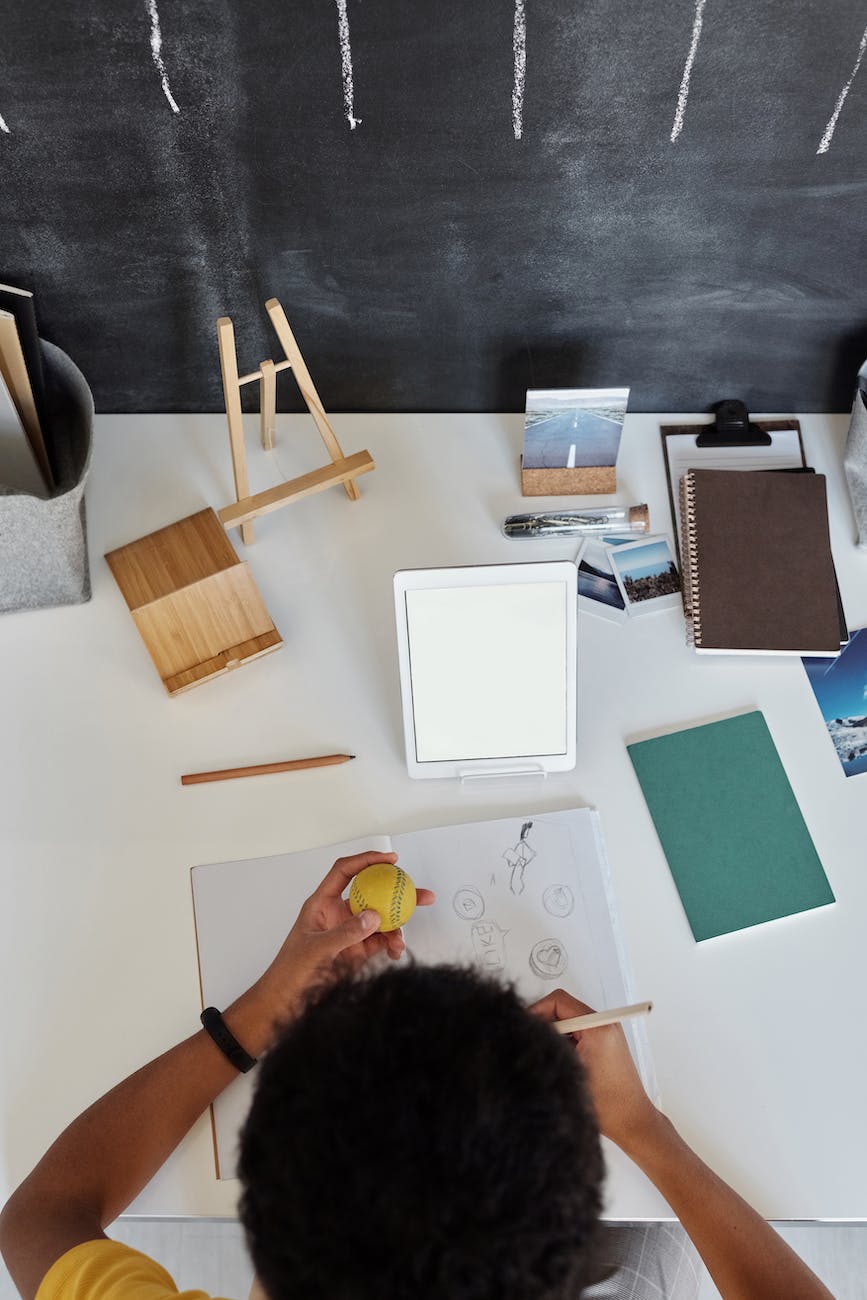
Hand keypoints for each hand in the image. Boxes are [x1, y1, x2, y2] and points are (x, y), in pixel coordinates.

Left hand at [253, 851, 434, 1026]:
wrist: (287, 1001)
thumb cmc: (290, 971)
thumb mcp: (316, 949)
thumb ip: (344, 933)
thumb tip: (372, 916)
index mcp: (322, 903)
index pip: (345, 872)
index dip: (367, 861)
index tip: (389, 860)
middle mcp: (338, 914)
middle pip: (372, 894)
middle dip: (396, 892)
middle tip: (419, 893)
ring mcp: (350, 932)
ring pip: (381, 920)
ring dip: (396, 926)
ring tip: (400, 939)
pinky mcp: (358, 951)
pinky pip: (381, 942)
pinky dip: (392, 945)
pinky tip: (395, 952)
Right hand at [530, 988, 657, 1149]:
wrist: (632, 1122)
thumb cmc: (609, 1104)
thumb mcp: (570, 1071)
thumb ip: (550, 1046)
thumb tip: (529, 1032)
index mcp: (598, 1027)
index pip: (559, 1001)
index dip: (537, 1010)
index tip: (523, 1026)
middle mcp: (604, 1024)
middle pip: (563, 1008)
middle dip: (543, 1023)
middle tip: (529, 1042)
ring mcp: (605, 1033)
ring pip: (568, 1021)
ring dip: (554, 1034)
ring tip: (546, 1056)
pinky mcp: (604, 1043)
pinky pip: (577, 1032)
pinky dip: (564, 1042)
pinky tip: (559, 1062)